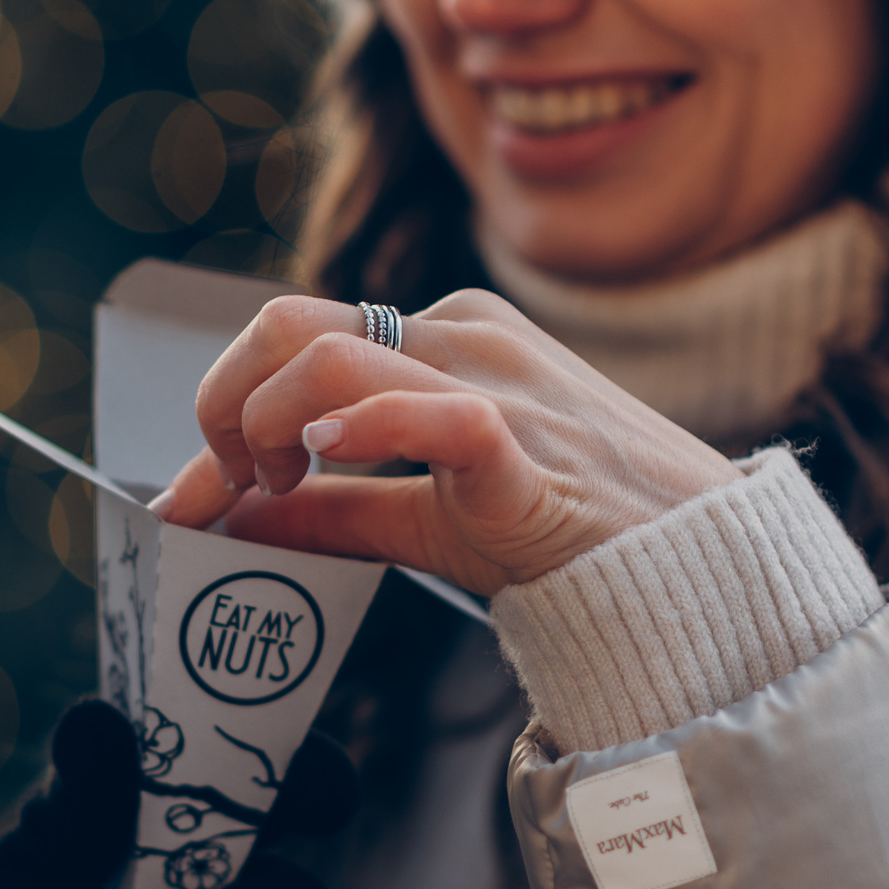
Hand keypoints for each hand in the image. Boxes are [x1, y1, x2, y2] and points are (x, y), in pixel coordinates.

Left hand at [155, 290, 737, 591]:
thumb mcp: (424, 514)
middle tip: (232, 484)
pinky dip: (363, 426)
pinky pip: (433, 413)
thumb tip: (229, 518)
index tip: (198, 491)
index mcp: (438, 336)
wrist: (689, 563)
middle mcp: (459, 337)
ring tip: (273, 488)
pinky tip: (324, 453)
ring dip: (265, 424)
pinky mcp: (525, 447)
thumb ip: (330, 510)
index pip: (293, 337)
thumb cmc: (567, 530)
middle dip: (223, 404)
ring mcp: (495, 382)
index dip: (219, 408)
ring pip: (334, 355)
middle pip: (289, 325)